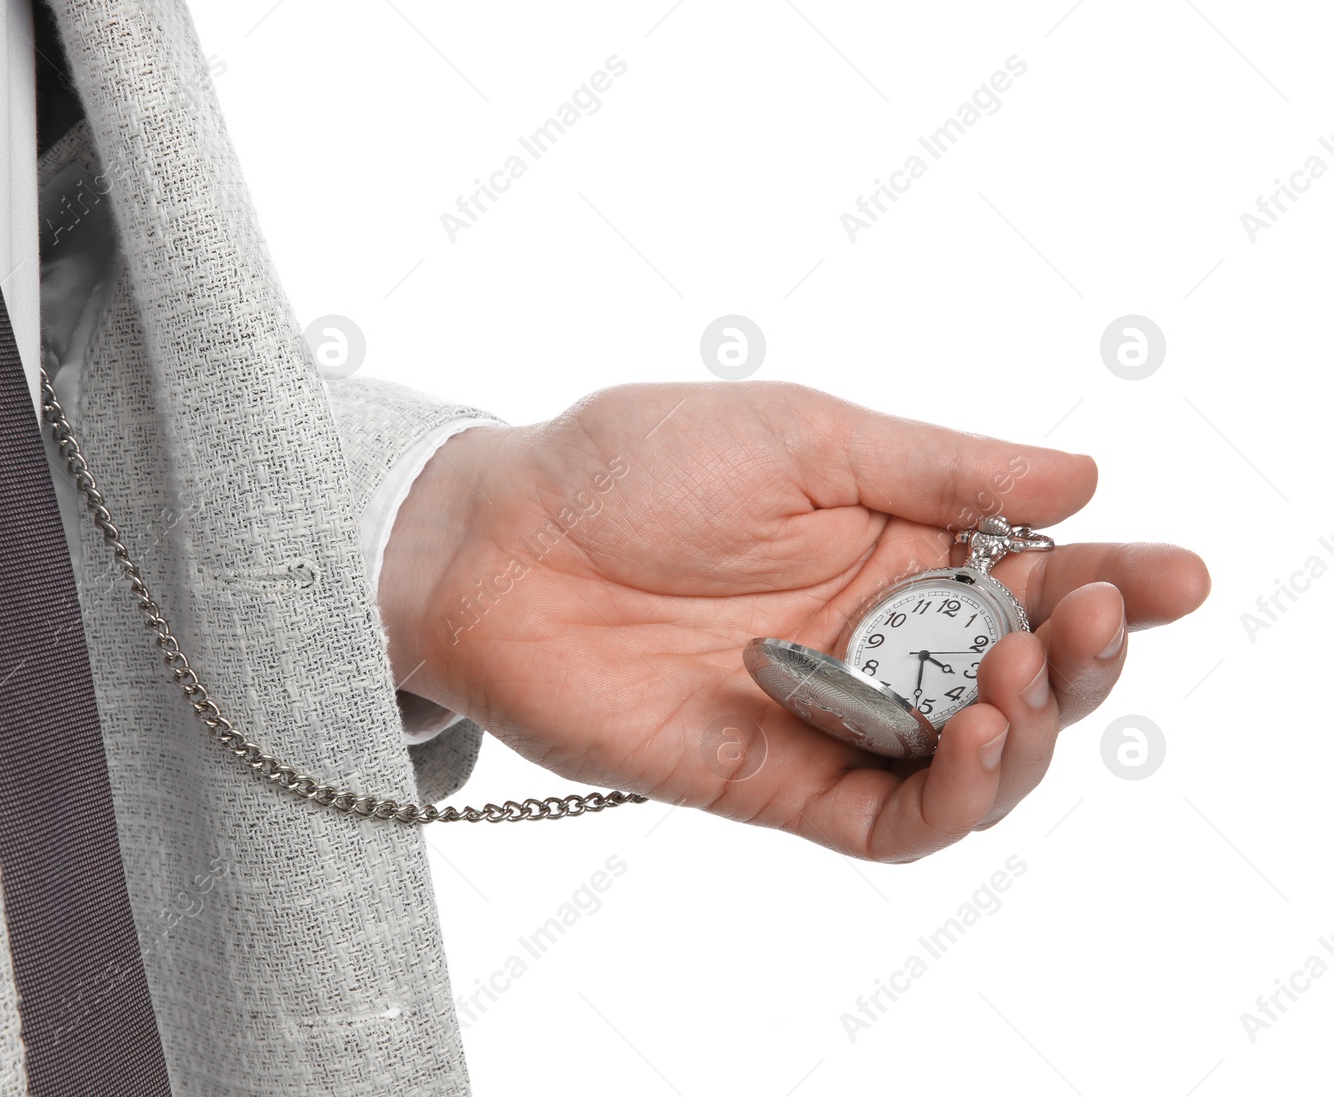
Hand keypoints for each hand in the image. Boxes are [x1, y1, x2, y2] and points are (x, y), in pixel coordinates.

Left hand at [378, 381, 1209, 861]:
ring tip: (1018, 675)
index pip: (1033, 576)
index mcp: (891, 545)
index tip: (1176, 571)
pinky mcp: (773, 778)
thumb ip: (937, 468)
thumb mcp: (802, 433)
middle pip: (1022, 677)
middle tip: (1088, 619)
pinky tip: (972, 735)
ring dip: (1031, 730)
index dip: (1113, 578)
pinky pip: (889, 819)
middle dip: (1081, 656)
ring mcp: (830, 714)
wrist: (495, 540)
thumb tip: (1084, 474)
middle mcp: (873, 637)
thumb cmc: (627, 464)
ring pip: (977, 761)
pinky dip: (953, 794)